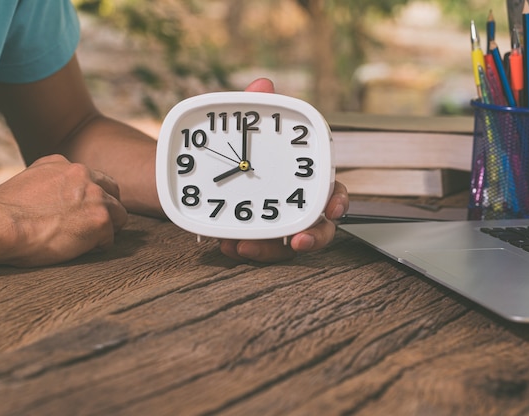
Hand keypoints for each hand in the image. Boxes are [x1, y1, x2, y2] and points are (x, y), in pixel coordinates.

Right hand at [0, 154, 127, 268]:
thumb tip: (59, 196)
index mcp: (64, 164)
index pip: (93, 179)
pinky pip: (109, 238)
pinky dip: (97, 246)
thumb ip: (52, 182)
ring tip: (85, 240)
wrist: (0, 224)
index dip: (91, 197)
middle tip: (91, 226)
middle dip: (106, 209)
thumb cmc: (4, 212)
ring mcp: (95, 197)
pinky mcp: (100, 220)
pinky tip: (78, 249)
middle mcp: (84, 175)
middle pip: (113, 193)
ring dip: (106, 228)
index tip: (83, 211)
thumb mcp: (30, 181)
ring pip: (119, 215)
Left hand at [219, 78, 349, 262]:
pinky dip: (246, 250)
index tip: (333, 208)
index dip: (338, 201)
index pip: (330, 190)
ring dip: (270, 251)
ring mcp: (272, 222)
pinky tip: (229, 245)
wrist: (190, 168)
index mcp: (300, 176)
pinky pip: (257, 250)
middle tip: (299, 241)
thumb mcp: (236, 124)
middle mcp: (292, 202)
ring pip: (285, 246)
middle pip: (318, 227)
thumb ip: (251, 107)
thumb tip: (263, 84)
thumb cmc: (224, 146)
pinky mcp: (251, 237)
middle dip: (314, 238)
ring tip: (243, 246)